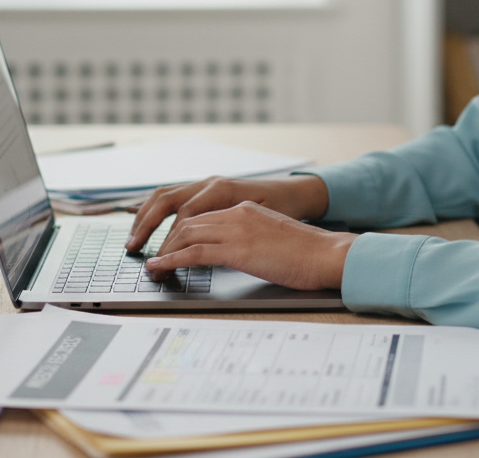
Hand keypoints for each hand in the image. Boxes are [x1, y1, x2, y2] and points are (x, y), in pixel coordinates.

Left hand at [144, 201, 355, 290]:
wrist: (327, 254)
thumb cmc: (307, 252)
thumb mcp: (272, 237)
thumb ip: (250, 239)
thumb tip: (234, 254)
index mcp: (246, 208)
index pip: (201, 216)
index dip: (178, 233)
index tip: (165, 247)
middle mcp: (237, 213)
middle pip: (187, 222)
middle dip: (164, 241)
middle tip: (152, 260)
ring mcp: (237, 229)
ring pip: (185, 235)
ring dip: (164, 253)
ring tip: (152, 269)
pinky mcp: (238, 248)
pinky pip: (195, 252)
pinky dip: (172, 260)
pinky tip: (161, 269)